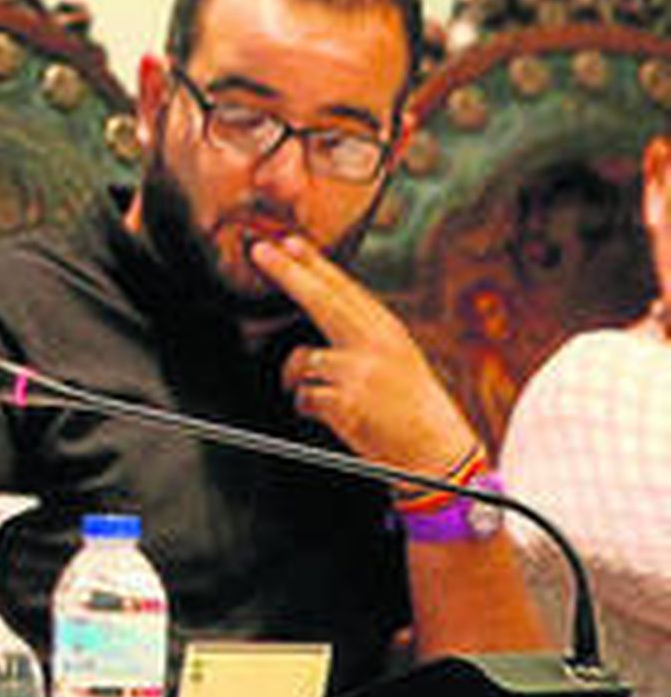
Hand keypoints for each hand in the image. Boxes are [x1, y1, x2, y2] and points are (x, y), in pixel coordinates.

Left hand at [249, 235, 483, 474]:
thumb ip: (362, 334)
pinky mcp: (344, 403)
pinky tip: (338, 417)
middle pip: (321, 300)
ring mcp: (359, 373)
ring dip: (302, 380)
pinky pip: (303, 397)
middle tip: (260, 252)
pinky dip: (310, 408)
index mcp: (388, 331)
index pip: (345, 289)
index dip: (314, 264)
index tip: (289, 242)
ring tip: (334, 398)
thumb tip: (322, 307)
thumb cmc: (413, 408)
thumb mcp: (397, 358)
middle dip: (287, 273)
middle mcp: (375, 345)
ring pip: (302, 360)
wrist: (437, 453)